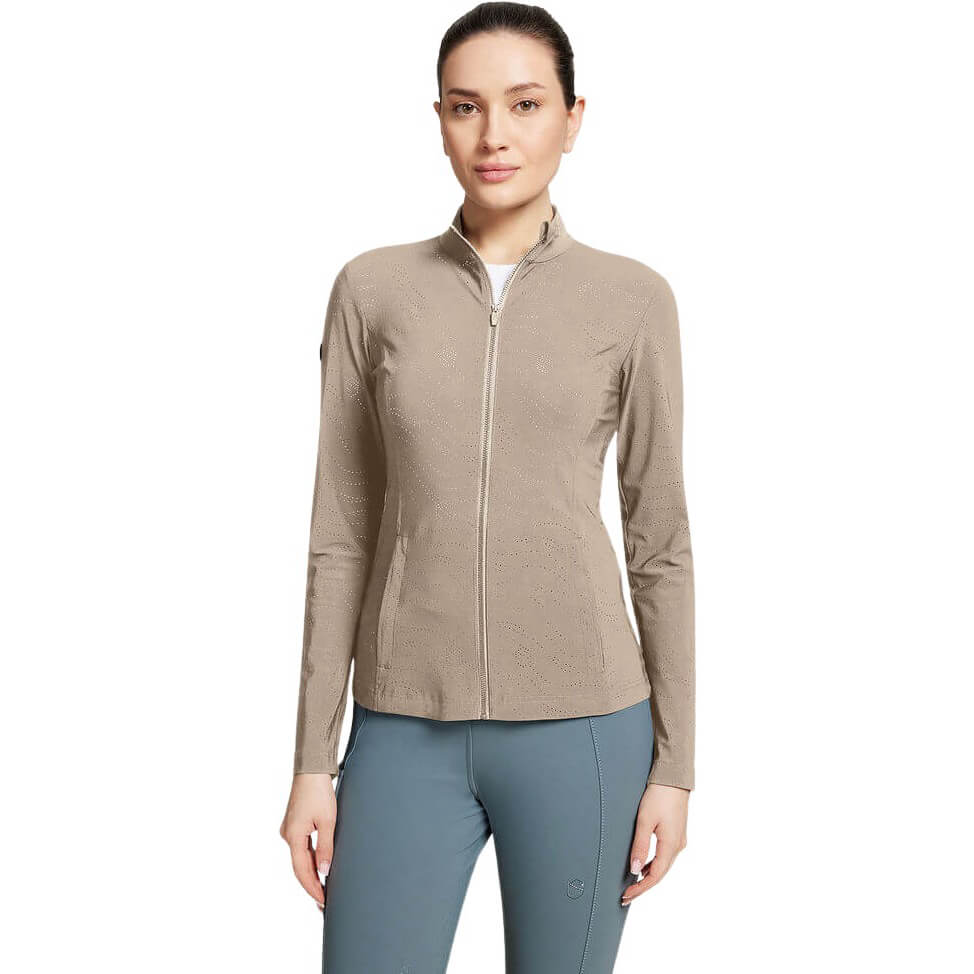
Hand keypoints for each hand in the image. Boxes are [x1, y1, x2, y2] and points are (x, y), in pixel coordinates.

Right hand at [279, 772, 336, 909]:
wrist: (311, 770)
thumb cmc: (320, 792)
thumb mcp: (327, 821)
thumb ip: (325, 848)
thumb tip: (324, 873)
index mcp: (293, 836)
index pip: (302, 871)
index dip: (313, 888)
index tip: (323, 902)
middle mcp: (287, 835)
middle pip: (299, 867)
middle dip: (311, 885)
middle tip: (323, 902)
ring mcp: (289, 830)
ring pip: (300, 858)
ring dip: (310, 873)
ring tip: (323, 888)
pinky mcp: (293, 825)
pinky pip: (301, 848)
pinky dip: (309, 859)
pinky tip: (318, 867)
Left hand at [622, 783, 689, 904]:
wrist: (674, 778)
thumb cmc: (658, 796)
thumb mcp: (645, 820)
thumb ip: (639, 846)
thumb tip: (634, 870)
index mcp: (671, 845)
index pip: (655, 876)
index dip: (640, 888)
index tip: (626, 896)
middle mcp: (678, 846)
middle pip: (660, 874)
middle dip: (643, 886)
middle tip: (626, 895)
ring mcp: (679, 840)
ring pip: (663, 866)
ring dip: (648, 876)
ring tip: (632, 884)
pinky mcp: (676, 833)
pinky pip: (665, 856)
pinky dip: (653, 864)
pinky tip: (643, 865)